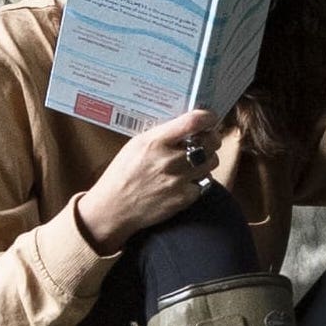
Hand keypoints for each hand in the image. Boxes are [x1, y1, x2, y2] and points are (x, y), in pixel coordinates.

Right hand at [77, 108, 223, 253]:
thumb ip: (162, 134)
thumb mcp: (136, 144)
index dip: (208, 118)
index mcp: (155, 142)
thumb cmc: (122, 174)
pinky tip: (188, 179)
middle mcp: (169, 160)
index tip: (210, 119)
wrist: (114, 208)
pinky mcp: (184, 198)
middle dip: (212, 139)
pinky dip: (200, 180)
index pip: (192, 122)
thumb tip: (187, 126)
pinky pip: (205, 183)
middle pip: (210, 142)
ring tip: (196, 161)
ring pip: (211, 162)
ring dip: (208, 159)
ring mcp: (178, 180)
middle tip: (207, 140)